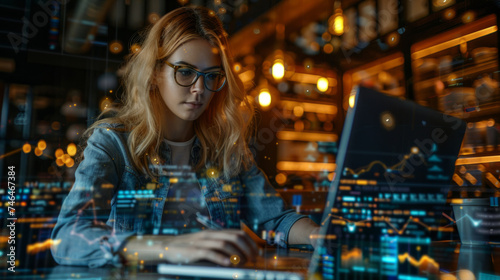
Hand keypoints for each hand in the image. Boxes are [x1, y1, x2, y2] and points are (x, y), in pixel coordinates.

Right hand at [121, 230, 257, 265]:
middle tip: (252, 260)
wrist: (168, 247)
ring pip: (225, 244)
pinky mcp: (195, 251)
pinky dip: (222, 259)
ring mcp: (202, 242)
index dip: (250, 242)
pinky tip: (229, 265)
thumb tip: (240, 257)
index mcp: (215, 232)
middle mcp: (210, 234)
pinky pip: (211, 253)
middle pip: (235, 237)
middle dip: (247, 248)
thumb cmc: (190, 249)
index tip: (257, 252)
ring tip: (243, 263)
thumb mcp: (207, 245)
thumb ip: (221, 248)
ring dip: (237, 254)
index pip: (238, 232)